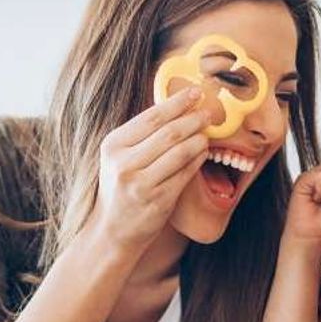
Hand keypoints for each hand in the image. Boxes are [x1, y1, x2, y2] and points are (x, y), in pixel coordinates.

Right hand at [89, 87, 210, 253]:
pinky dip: (198, 160)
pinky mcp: (158, 200)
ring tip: (207, 132)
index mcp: (112, 146)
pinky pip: (186, 173)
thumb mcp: (119, 157)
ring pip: (181, 152)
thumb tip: (176, 105)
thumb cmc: (120, 187)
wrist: (112, 230)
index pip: (151, 117)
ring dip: (199, 139)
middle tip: (208, 112)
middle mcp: (124, 164)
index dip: (177, 102)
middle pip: (169, 133)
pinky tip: (203, 152)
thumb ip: (141, 134)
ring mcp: (141, 184)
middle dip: (193, 119)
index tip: (195, 92)